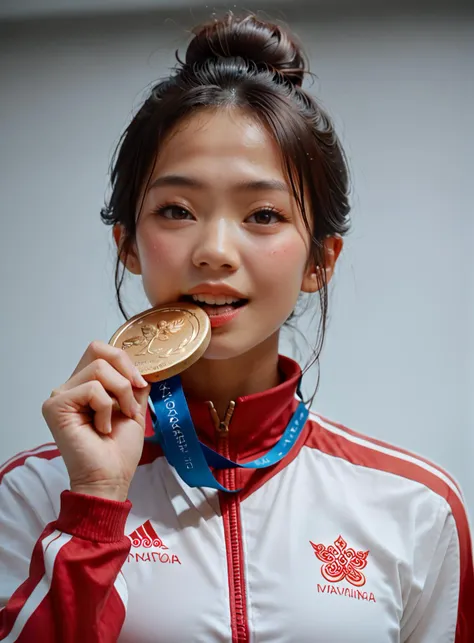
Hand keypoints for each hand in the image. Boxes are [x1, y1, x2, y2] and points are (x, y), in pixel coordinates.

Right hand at [42, 341, 150, 501]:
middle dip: (124, 373)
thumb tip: (144, 367)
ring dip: (119, 394)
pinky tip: (101, 428)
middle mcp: (70, 386)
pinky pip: (92, 389)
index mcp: (85, 384)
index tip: (141, 385)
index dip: (125, 361)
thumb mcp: (134, 408)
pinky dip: (106, 409)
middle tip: (132, 401)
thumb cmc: (119, 451)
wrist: (111, 478)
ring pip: (99, 369)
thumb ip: (134, 385)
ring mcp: (60, 395)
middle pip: (97, 350)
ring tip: (118, 418)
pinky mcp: (55, 406)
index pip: (100, 350)